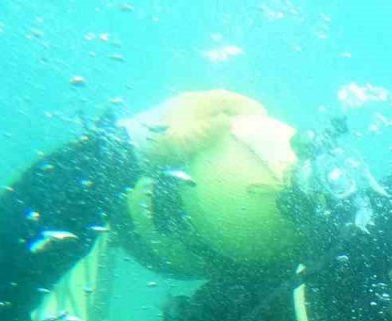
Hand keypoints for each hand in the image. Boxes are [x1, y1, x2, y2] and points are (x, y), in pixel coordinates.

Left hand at [119, 90, 266, 166]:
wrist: (128, 152)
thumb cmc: (158, 143)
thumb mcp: (186, 138)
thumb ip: (209, 129)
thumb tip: (229, 121)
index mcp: (194, 102)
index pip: (226, 98)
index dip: (246, 105)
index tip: (264, 116)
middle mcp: (188, 105)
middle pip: (220, 105)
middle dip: (239, 113)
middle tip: (256, 127)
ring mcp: (181, 116)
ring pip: (211, 115)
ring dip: (227, 123)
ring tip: (242, 137)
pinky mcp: (175, 129)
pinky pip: (202, 127)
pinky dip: (216, 133)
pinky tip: (220, 147)